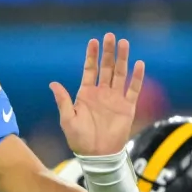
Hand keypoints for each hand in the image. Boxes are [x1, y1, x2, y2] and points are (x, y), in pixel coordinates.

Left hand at [51, 33, 144, 156]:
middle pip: (107, 67)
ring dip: (123, 59)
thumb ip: (63, 101)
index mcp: (86, 93)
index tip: (93, 40)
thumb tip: (52, 84)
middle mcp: (102, 93)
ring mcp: (115, 99)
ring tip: (124, 43)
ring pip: (121, 74)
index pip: (90, 69)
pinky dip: (137, 77)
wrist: (98, 155)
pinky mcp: (127, 107)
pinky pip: (133, 89)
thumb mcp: (68, 119)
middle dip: (108, 52)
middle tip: (110, 36)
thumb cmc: (80, 139)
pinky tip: (139, 64)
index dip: (92, 55)